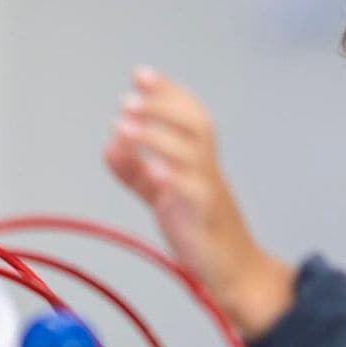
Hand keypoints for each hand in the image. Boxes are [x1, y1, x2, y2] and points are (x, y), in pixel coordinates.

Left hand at [105, 67, 295, 338]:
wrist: (235, 273)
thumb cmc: (203, 232)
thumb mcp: (163, 196)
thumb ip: (136, 172)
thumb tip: (110, 145)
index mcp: (199, 161)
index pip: (189, 115)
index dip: (168, 92)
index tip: (141, 73)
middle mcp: (208, 169)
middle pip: (195, 124)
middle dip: (162, 104)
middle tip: (127, 98)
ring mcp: (210, 191)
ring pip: (193, 152)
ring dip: (158, 134)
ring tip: (125, 124)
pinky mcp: (207, 218)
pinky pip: (194, 192)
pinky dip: (173, 178)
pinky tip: (153, 170)